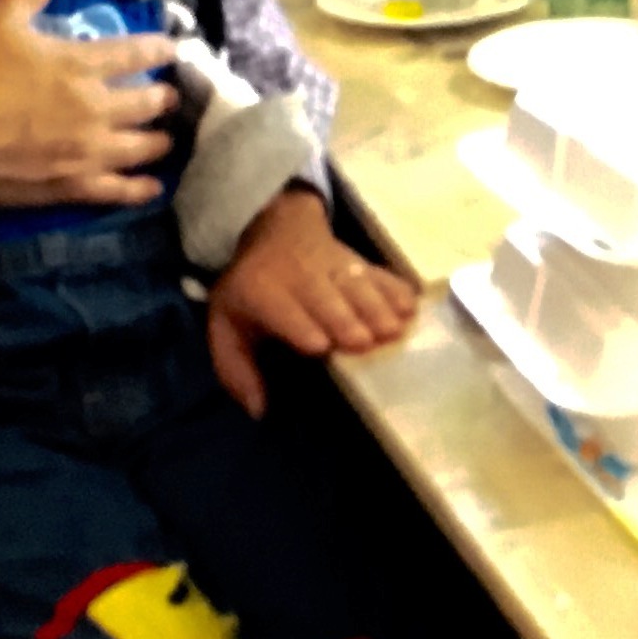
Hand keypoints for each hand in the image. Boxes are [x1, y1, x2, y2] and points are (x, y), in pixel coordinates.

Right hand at [0, 0, 181, 211]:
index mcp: (79, 65)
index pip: (134, 53)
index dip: (159, 49)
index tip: (174, 49)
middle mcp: (92, 110)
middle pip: (145, 104)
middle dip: (163, 98)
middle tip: (172, 97)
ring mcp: (82, 153)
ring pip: (139, 148)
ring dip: (158, 142)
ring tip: (168, 140)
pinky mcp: (65, 188)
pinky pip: (114, 191)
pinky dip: (137, 189)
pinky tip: (151, 188)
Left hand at [206, 186, 419, 414]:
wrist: (279, 229)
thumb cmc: (253, 291)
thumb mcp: (226, 326)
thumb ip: (236, 370)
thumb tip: (259, 409)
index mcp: (262, 293)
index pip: (284, 310)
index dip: (302, 327)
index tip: (321, 347)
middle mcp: (300, 275)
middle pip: (327, 298)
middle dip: (346, 319)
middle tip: (365, 343)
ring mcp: (334, 264)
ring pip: (356, 284)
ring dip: (377, 307)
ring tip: (394, 331)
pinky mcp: (360, 261)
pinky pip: (380, 273)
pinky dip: (396, 289)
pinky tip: (411, 308)